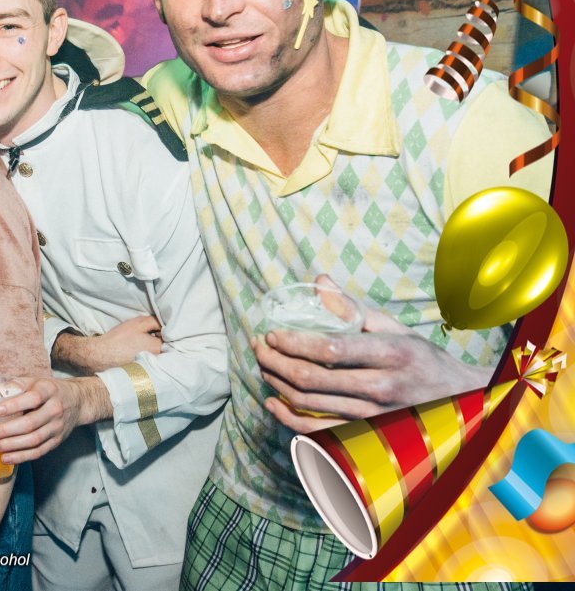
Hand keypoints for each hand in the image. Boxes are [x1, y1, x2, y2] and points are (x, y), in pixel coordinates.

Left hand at [0, 377, 108, 463]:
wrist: (77, 401)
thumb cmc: (48, 390)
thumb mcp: (34, 380)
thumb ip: (14, 385)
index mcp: (48, 390)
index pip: (33, 398)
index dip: (14, 405)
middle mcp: (55, 409)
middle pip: (30, 423)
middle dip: (5, 431)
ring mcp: (57, 427)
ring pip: (33, 440)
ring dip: (10, 445)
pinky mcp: (56, 441)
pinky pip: (38, 452)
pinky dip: (21, 456)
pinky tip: (5, 457)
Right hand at [53, 315, 162, 374]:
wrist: (100, 355)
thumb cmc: (119, 339)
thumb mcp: (138, 323)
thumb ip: (155, 321)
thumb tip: (165, 323)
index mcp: (158, 349)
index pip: (170, 338)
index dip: (163, 331)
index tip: (156, 329)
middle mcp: (157, 362)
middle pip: (165, 348)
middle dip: (160, 341)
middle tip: (149, 335)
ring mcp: (149, 369)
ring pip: (158, 356)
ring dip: (153, 349)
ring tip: (140, 343)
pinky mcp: (142, 373)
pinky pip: (150, 363)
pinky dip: (146, 357)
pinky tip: (136, 352)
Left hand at [253, 304, 489, 434]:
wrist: (460, 403)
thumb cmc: (422, 360)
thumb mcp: (395, 328)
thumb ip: (353, 308)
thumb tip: (319, 280)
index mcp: (390, 354)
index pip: (330, 350)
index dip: (293, 343)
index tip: (272, 334)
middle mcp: (382, 389)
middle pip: (312, 379)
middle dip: (275, 362)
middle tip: (258, 347)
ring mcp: (373, 418)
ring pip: (309, 406)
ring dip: (277, 385)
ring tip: (263, 366)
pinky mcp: (366, 437)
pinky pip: (318, 433)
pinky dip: (289, 420)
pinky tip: (273, 403)